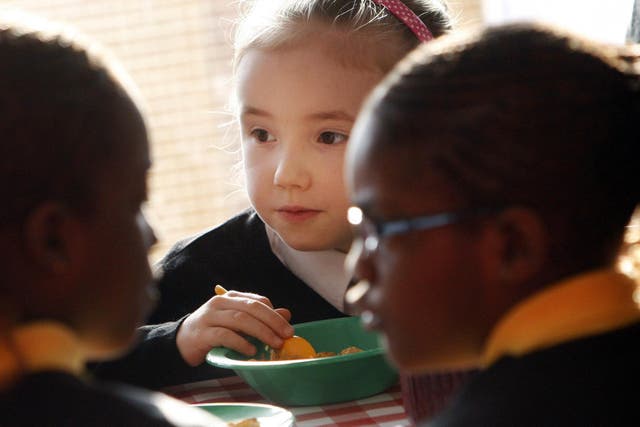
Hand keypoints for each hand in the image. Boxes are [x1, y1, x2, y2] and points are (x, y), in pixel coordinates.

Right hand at [176, 290, 292, 365]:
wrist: (182, 342)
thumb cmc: (214, 331)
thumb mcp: (238, 324)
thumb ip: (260, 318)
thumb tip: (286, 314)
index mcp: (231, 297)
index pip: (258, 301)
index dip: (275, 314)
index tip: (288, 328)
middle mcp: (220, 302)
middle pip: (252, 308)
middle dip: (272, 321)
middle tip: (287, 336)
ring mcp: (210, 316)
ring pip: (240, 319)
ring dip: (261, 332)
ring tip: (274, 344)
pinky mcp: (203, 333)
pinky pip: (225, 335)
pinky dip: (241, 343)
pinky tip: (251, 351)